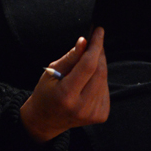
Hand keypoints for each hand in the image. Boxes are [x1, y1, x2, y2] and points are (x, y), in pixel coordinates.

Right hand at [20, 28, 108, 142]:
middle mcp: (83, 107)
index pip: (88, 66)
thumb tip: (84, 41)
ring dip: (99, 64)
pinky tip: (89, 78)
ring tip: (86, 61)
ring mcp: (94, 114)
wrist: (47, 119)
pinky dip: (99, 77)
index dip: (95, 46)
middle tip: (96, 38)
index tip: (99, 31)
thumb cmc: (46, 92)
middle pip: (99, 72)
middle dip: (99, 52)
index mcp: (67, 95)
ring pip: (104, 79)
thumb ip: (71, 57)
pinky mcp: (101, 115)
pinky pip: (105, 88)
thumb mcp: (52, 70)